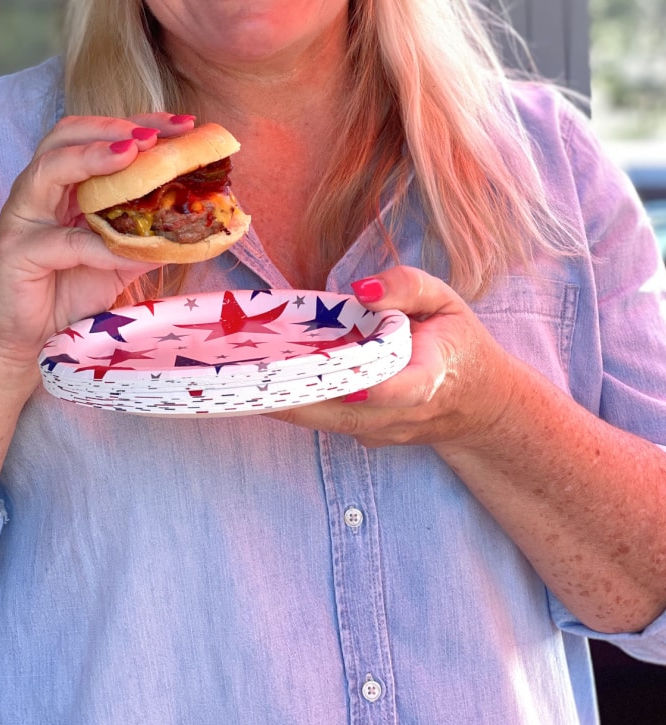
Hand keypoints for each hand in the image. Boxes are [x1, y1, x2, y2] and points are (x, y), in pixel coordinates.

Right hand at [0, 112, 193, 371]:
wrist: (30, 342)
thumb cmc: (72, 289)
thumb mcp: (122, 256)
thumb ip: (150, 235)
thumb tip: (198, 223)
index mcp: (65, 182)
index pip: (98, 134)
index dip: (139, 122)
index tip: (183, 124)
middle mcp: (39, 190)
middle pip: (66, 135)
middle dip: (113, 127)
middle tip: (153, 135)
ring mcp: (22, 218)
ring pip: (49, 169)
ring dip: (92, 156)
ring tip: (131, 154)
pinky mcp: (15, 253)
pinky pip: (59, 241)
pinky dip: (96, 243)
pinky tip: (124, 248)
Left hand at [271, 266, 512, 448]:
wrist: (481, 405)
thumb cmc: (458, 343)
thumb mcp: (446, 301)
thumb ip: (407, 286)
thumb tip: (361, 290)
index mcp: (433, 374)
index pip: (403, 388)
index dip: (371, 385)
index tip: (338, 378)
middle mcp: (405, 414)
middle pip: (347, 411)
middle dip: (298, 393)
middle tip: (252, 372)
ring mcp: (383, 432)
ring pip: (329, 422)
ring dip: (286, 400)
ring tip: (244, 373)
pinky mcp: (366, 437)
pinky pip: (328, 422)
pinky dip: (297, 402)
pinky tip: (263, 378)